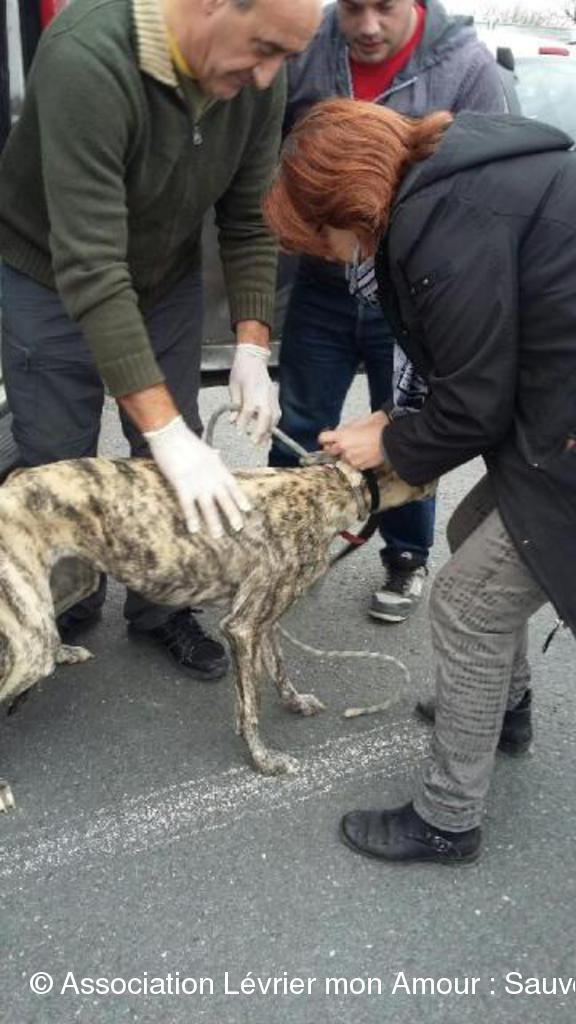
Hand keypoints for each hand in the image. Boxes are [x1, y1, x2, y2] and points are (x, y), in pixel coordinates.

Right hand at [144, 416, 250, 538]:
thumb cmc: (185, 440)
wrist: (171, 434)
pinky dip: (192, 518)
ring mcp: (198, 483)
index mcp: (218, 468)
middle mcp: (211, 478)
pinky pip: (188, 505)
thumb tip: (218, 454)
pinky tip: (194, 529)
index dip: (240, 498)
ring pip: (209, 506)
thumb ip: (213, 456)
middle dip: (232, 514)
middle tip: (239, 527)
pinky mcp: (182, 485)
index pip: (233, 486)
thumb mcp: (205, 449)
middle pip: (225, 499)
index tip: (248, 509)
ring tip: (218, 535)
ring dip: (214, 522)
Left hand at [228, 343, 280, 444]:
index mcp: (252, 391)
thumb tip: (233, 421)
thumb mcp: (233, 387)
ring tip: (262, 443)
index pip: (248, 411)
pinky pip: (276, 414)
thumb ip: (235, 405)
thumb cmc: (241, 371)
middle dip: (260, 432)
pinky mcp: (274, 398)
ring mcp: (271, 397)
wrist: (254, 358)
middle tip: (254, 443)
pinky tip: (268, 432)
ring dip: (268, 431)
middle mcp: (264, 396)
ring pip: (273, 418)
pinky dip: (272, 425)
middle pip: (265, 417)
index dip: (243, 423)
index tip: (239, 433)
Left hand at [319, 411, 388, 469]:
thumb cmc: (380, 428)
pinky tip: (365, 453)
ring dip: (347, 454)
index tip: (328, 437)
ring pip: (343, 458)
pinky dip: (356, 460)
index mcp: (342, 436)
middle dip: (334, 447)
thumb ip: (349, 426)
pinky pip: (353, 464)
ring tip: (359, 447)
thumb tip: (342, 429)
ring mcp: (351, 459)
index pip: (323, 438)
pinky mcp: (360, 466)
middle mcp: (344, 449)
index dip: (324, 438)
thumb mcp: (363, 419)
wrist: (394, 442)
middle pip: (330, 450)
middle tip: (343, 442)